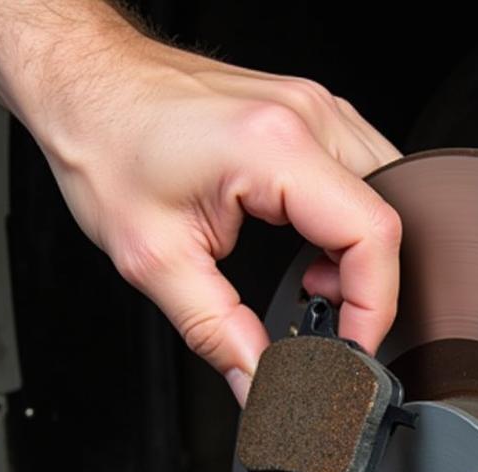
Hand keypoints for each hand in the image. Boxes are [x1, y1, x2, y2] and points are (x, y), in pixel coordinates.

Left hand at [0, 2, 402, 402]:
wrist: (86, 81)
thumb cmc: (106, 142)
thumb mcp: (154, 259)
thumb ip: (216, 333)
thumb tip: (259, 385)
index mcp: (272, 148)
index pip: (372, 235)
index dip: (374, 306)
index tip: (350, 347)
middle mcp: (307, 117)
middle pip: (391, 216)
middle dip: (370, 284)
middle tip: (327, 318)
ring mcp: (315, 108)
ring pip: (384, 196)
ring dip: (361, 255)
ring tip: (315, 285)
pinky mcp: (310, 114)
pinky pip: (363, 177)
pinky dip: (350, 226)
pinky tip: (315, 251)